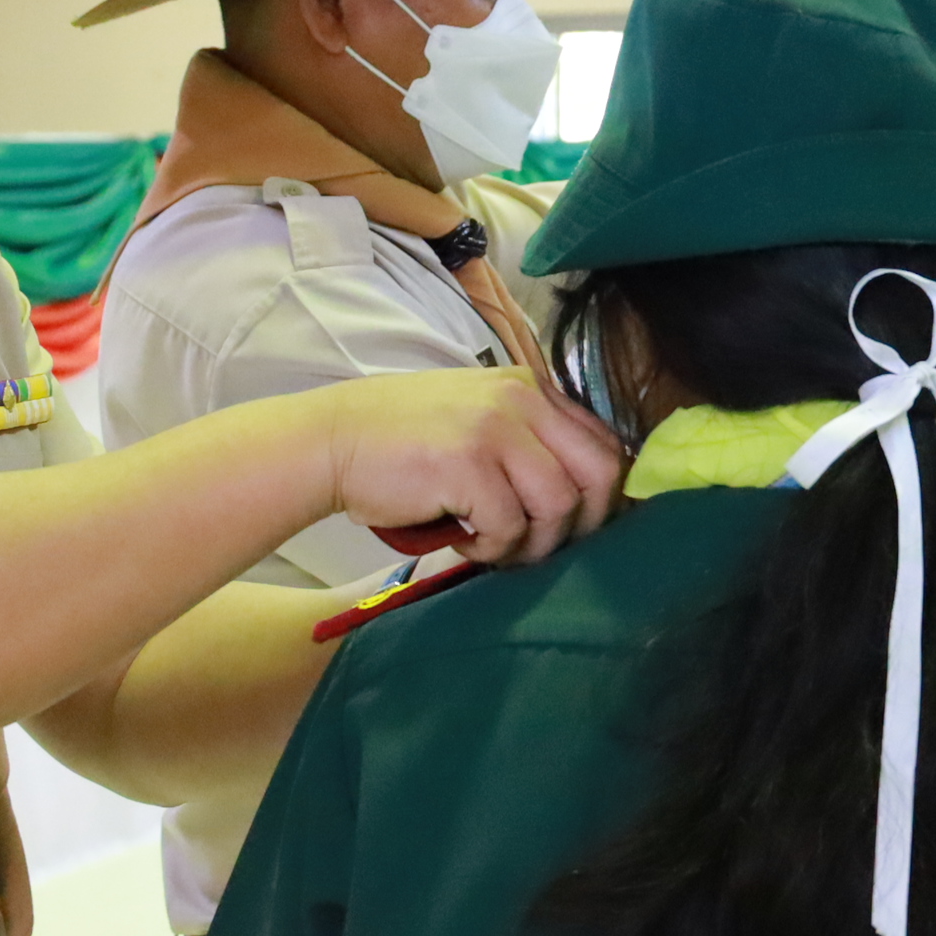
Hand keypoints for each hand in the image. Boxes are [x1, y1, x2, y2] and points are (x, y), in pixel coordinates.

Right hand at [317, 367, 621, 566]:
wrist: (332, 441)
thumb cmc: (401, 441)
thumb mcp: (476, 420)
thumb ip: (527, 442)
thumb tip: (581, 500)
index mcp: (530, 387)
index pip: (604, 443)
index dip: (603, 497)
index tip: (576, 528)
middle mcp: (522, 399)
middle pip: (601, 473)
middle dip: (584, 524)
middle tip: (545, 547)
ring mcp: (496, 428)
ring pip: (560, 505)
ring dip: (533, 544)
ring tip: (496, 549)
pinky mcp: (469, 463)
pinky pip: (511, 526)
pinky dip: (493, 549)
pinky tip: (465, 543)